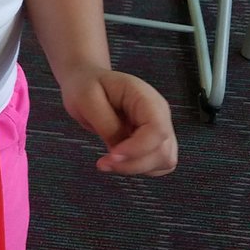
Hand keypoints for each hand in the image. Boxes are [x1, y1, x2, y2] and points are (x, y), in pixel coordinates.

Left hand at [60, 69, 177, 176]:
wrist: (86, 80)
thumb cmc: (86, 85)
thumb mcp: (87, 99)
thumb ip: (106, 124)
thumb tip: (119, 150)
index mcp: (145, 97)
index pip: (157, 129)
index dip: (138, 148)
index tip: (112, 155)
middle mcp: (158, 113)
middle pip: (163, 150)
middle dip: (134, 163)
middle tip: (104, 162)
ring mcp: (159, 128)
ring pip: (163, 160)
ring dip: (136, 168)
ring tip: (108, 161)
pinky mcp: (153, 141)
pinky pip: (157, 164)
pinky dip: (140, 168)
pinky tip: (120, 161)